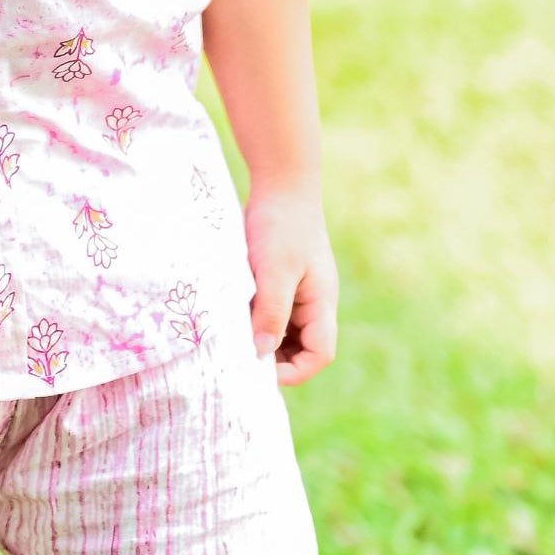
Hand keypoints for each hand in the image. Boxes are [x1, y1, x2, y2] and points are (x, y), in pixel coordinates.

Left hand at [244, 186, 337, 385]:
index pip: (319, 354)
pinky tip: (233, 314)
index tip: (258, 368)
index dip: (294, 371)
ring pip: (283, 332)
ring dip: (261, 338)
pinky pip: (271, 312)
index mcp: (321, 304)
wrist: (281, 183)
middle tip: (239, 356)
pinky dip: (255, 319)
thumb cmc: (281, 225)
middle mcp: (314, 303)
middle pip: (301, 349)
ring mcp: (298, 292)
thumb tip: (262, 352)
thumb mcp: (275, 270)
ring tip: (234, 336)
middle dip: (274, 359)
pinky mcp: (281, 281)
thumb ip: (271, 312)